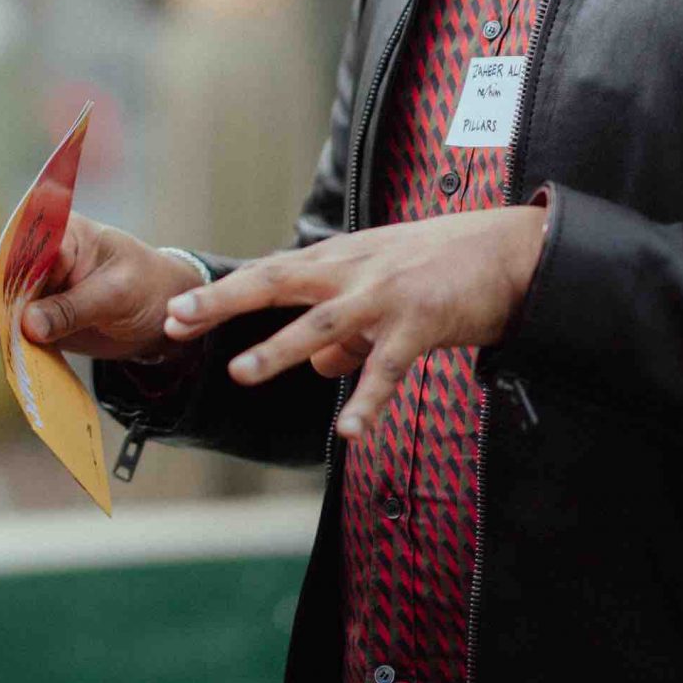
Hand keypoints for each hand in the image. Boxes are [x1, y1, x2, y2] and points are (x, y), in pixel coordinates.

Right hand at [17, 215, 206, 361]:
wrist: (162, 314)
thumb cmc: (147, 287)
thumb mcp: (115, 295)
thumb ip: (72, 308)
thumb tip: (28, 323)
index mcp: (64, 232)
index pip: (27, 249)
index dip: (12, 275)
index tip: (7, 305)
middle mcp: (45, 256)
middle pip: (10, 278)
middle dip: (4, 306)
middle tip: (3, 336)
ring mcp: (41, 287)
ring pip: (9, 305)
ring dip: (7, 328)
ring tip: (11, 350)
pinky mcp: (42, 314)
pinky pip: (20, 328)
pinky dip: (18, 343)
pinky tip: (18, 357)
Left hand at [160, 205, 547, 439]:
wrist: (508, 250)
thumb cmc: (441, 265)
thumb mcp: (382, 284)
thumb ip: (346, 328)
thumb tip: (320, 367)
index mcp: (338, 260)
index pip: (267, 273)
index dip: (221, 294)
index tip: (174, 313)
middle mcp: (352, 271)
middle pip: (275, 282)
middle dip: (223, 302)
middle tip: (177, 321)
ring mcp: (384, 296)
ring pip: (322, 324)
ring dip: (280, 349)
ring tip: (241, 373)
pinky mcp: (421, 322)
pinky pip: (388, 368)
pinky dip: (368, 399)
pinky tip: (349, 432)